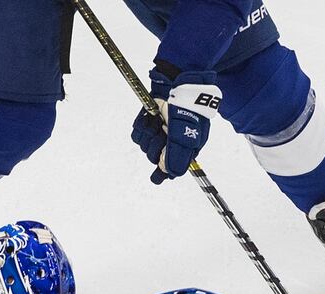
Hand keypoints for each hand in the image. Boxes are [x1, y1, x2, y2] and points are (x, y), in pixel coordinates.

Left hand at [129, 66, 219, 184]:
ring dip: (150, 134)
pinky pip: (137, 134)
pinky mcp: (145, 123)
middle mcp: (168, 144)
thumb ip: (178, 156)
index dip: (161, 172)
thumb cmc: (188, 111)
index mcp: (182, 150)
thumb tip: (171, 174)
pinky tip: (150, 118)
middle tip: (163, 133)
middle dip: (156, 146)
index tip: (155, 177)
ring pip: (144, 146)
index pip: (169, 169)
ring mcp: (156, 133)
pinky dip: (141, 127)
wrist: (177, 85)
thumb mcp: (187, 135)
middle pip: (153, 157)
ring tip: (159, 121)